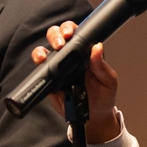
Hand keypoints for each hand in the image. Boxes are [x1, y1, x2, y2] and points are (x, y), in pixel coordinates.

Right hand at [31, 21, 120, 143]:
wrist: (94, 117)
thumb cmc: (104, 96)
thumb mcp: (108, 81)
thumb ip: (101, 65)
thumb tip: (98, 47)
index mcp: (86, 53)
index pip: (76, 34)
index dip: (70, 29)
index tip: (70, 34)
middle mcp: (70, 57)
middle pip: (57, 37)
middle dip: (55, 35)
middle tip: (60, 44)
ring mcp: (59, 68)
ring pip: (45, 51)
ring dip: (42, 50)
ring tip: (44, 56)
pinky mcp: (50, 81)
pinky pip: (40, 71)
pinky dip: (38, 66)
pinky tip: (41, 66)